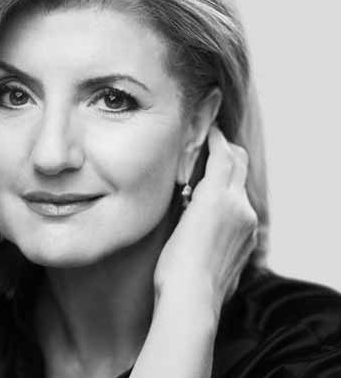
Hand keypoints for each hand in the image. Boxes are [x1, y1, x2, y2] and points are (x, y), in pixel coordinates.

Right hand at [153, 125, 258, 312]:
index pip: (224, 155)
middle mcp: (241, 206)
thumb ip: (195, 192)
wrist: (193, 298)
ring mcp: (248, 225)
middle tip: (212, 144)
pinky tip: (214, 207)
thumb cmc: (176, 261)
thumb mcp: (180, 218)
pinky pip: (243, 208)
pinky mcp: (248, 241)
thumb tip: (199, 178)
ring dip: (228, 175)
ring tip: (206, 176)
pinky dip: (231, 198)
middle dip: (227, 150)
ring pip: (241, 186)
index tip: (210, 128)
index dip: (216, 138)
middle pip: (239, 164)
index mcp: (221, 197)